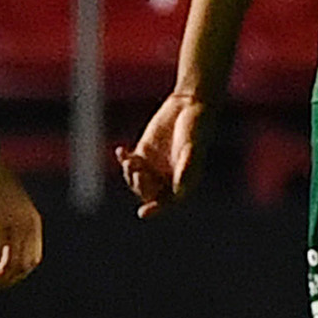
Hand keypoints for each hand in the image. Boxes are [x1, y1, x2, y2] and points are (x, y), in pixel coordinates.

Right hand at [0, 159, 44, 288]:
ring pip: (9, 263)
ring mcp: (14, 224)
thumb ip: (14, 223)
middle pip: (23, 265)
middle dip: (9, 280)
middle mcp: (28, 225)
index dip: (20, 274)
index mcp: (34, 222)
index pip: (33, 258)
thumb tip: (7, 242)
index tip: (6, 280)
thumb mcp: (12, 205)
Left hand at [117, 91, 207, 217]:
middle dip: (140, 186)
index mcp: (182, 182)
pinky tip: (121, 151)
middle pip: (148, 193)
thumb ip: (186, 169)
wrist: (189, 104)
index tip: (143, 213)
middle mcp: (167, 177)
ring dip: (129, 175)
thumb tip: (179, 191)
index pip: (167, 202)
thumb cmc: (197, 128)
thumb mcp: (192, 148)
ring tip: (129, 161)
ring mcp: (154, 166)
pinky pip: (129, 164)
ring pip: (136, 181)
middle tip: (138, 171)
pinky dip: (123, 160)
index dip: (156, 209)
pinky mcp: (143, 153)